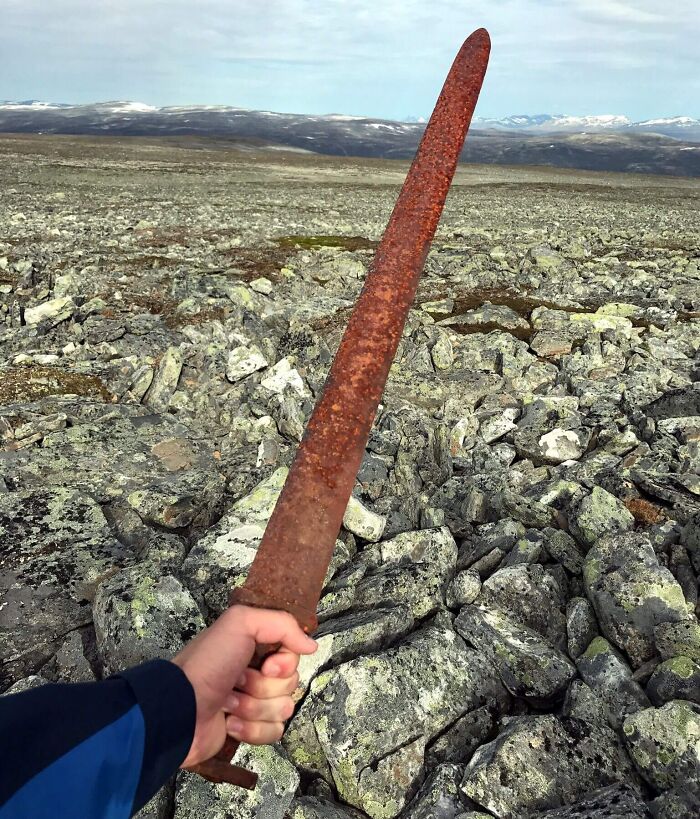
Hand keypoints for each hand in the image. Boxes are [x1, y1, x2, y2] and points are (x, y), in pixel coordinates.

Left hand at [171, 605, 316, 768]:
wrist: (179, 711)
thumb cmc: (206, 665)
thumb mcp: (240, 623)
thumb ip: (282, 623)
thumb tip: (312, 645)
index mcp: (254, 645)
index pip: (293, 654)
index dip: (285, 663)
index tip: (267, 665)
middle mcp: (256, 671)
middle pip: (291, 682)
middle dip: (264, 686)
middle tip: (237, 682)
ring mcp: (253, 702)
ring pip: (283, 708)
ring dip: (254, 708)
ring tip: (228, 703)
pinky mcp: (249, 730)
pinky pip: (274, 731)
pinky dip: (252, 729)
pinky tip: (229, 722)